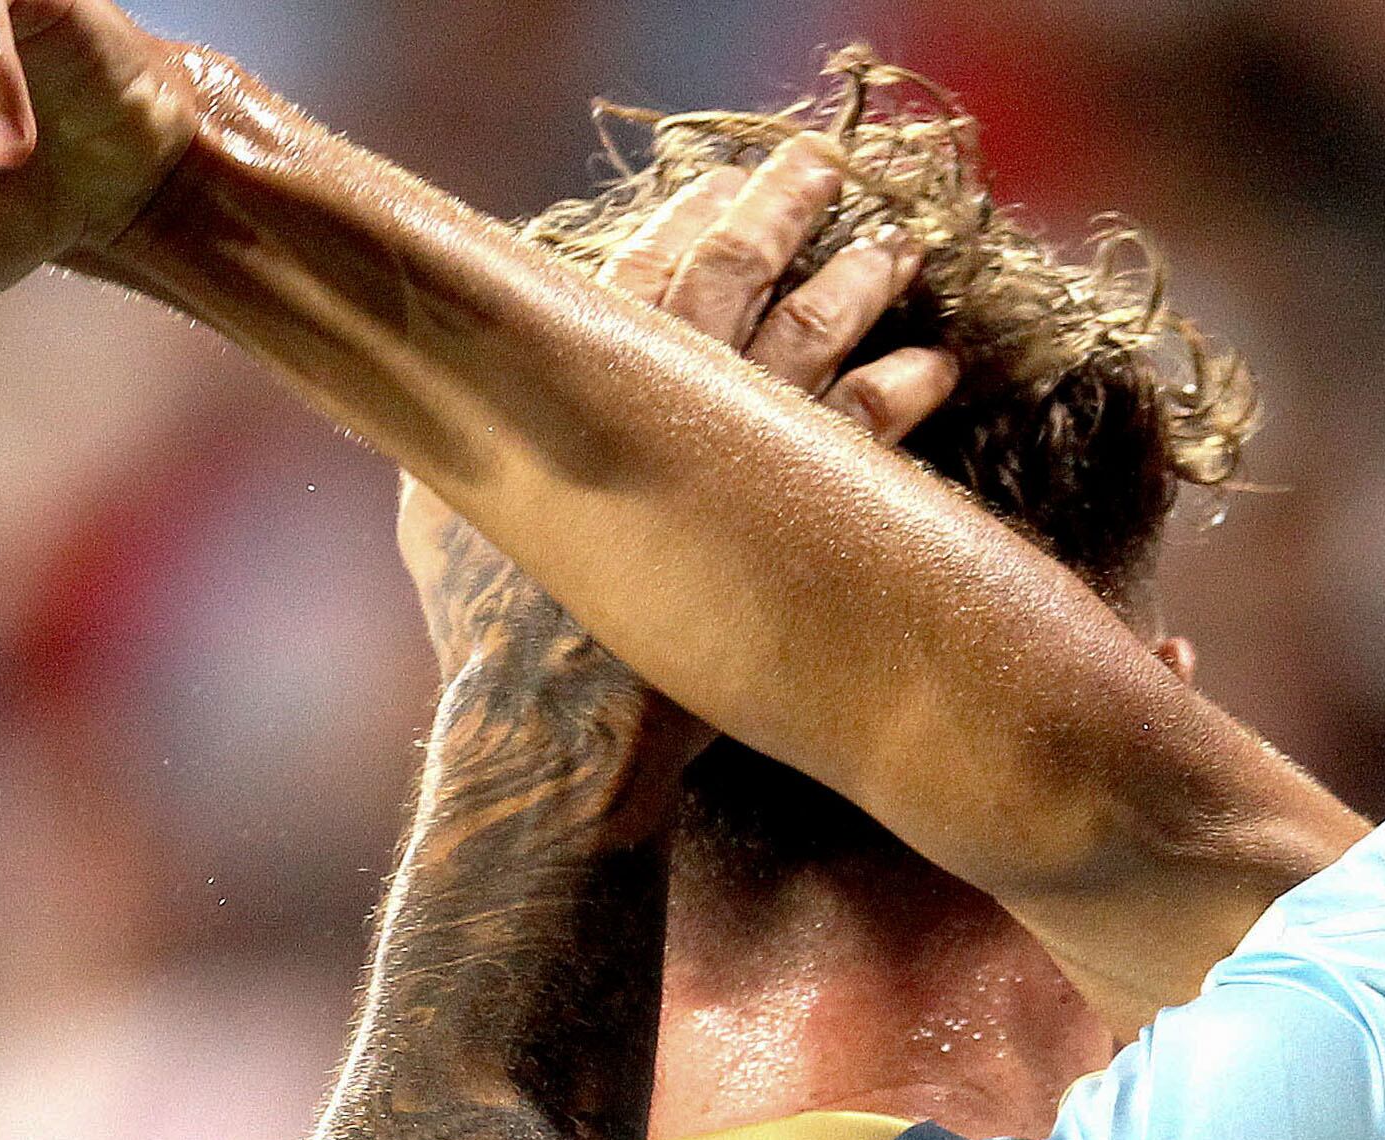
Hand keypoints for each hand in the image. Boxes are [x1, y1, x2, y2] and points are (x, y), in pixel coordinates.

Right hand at [392, 138, 961, 687]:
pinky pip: (869, 433)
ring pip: (814, 338)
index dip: (687, 217)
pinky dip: (903, 393)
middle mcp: (671, 393)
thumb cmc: (489, 623)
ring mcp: (740, 454)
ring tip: (901, 250)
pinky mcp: (798, 518)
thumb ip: (470, 430)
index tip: (719, 180)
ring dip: (860, 286)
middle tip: (822, 168)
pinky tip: (935, 368)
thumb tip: (460, 391)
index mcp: (582, 371)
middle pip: (737, 276)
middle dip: (781, 212)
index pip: (645, 264)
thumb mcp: (448, 504)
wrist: (561, 725)